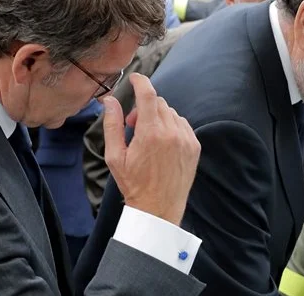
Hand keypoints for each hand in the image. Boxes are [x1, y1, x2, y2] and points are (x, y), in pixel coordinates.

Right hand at [102, 73, 199, 225]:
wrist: (159, 208)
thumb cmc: (134, 184)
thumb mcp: (114, 156)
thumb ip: (112, 125)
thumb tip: (109, 101)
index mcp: (150, 133)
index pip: (148, 94)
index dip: (141, 81)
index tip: (135, 78)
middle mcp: (172, 133)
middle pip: (158, 103)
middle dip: (143, 107)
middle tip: (133, 125)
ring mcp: (186, 140)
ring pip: (171, 113)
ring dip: (157, 117)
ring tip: (148, 138)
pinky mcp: (194, 147)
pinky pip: (183, 125)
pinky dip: (172, 127)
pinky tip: (162, 144)